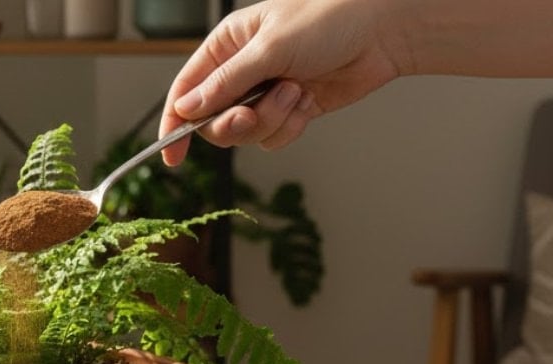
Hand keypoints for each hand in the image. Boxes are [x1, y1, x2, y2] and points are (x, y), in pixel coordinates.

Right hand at [160, 0, 406, 163]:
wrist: (380, 32)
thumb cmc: (326, 21)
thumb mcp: (269, 48)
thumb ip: (226, 83)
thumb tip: (187, 109)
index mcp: (226, 47)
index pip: (186, 90)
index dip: (175, 122)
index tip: (172, 154)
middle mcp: (240, 72)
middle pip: (214, 120)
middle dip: (234, 123)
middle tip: (250, 115)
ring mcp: (265, 93)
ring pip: (246, 133)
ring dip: (271, 119)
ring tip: (296, 91)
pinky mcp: (289, 111)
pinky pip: (273, 138)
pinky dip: (290, 126)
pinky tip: (308, 101)